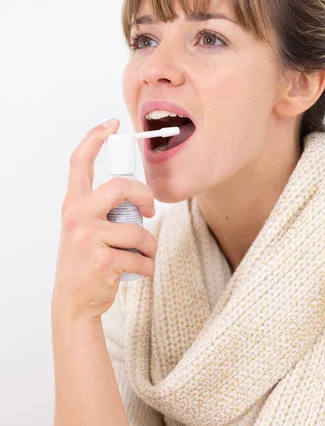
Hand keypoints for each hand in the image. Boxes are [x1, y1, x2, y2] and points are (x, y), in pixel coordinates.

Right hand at [51, 119, 156, 322]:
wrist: (73, 303)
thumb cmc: (85, 262)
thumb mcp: (83, 229)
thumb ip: (101, 208)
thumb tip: (137, 194)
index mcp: (73, 204)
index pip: (80, 162)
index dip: (95, 137)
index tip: (113, 123)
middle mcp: (77, 216)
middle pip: (121, 187)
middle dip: (145, 197)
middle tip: (151, 211)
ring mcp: (88, 237)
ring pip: (139, 229)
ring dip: (149, 246)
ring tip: (143, 255)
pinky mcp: (103, 260)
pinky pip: (141, 256)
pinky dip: (148, 266)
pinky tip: (138, 272)